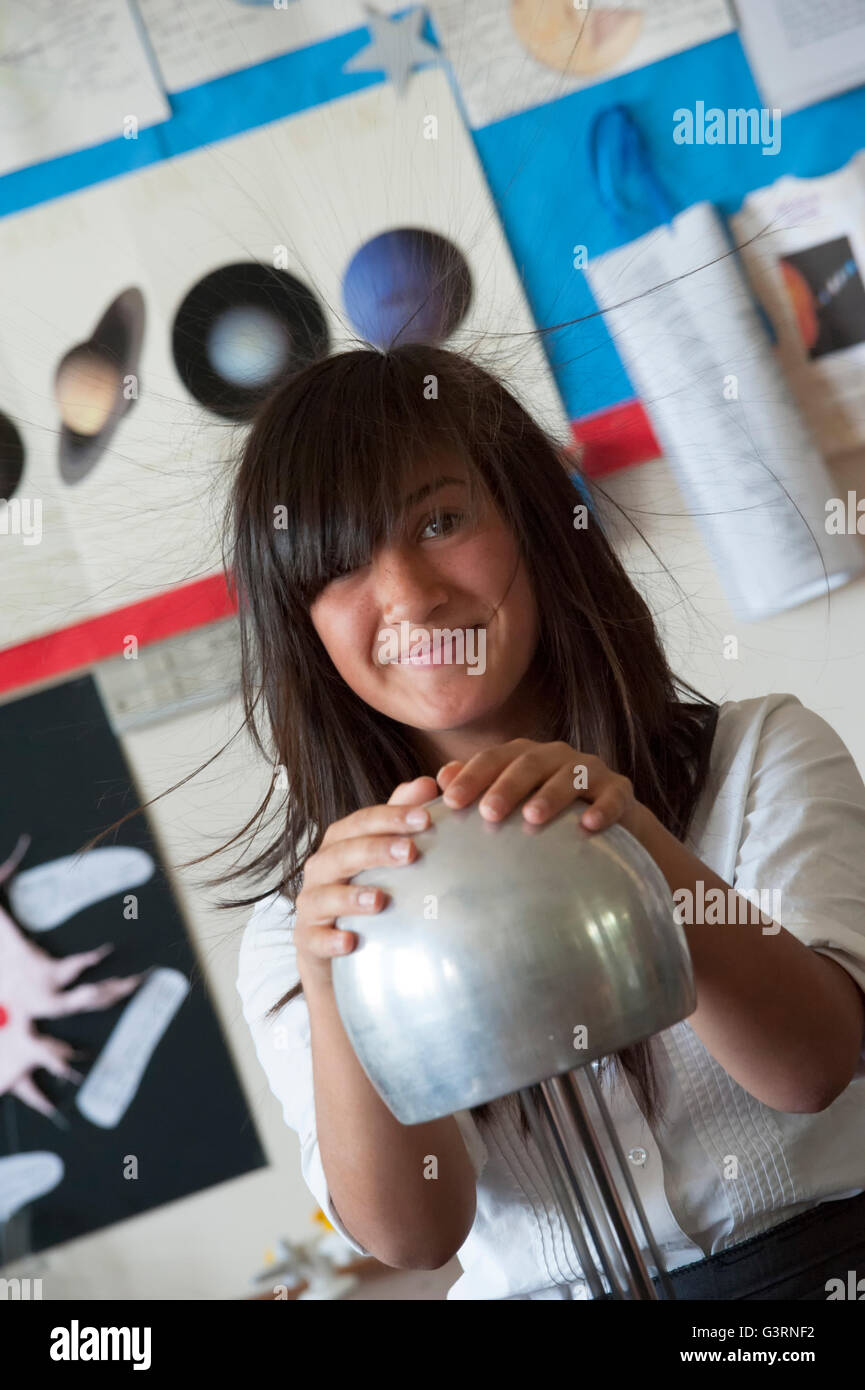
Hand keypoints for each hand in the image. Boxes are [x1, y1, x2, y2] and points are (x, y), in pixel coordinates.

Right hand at [294, 777, 437, 988]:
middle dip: (375, 851)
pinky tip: (351, 942)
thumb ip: (400, 817)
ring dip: (351, 897)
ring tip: (380, 900)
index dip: (392, 816)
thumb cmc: (363, 886)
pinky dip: (330, 939)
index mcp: (340, 842)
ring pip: (324, 896)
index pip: (362, 822)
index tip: (425, 817)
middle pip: (343, 853)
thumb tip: (429, 783)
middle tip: (410, 852)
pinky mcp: (307, 940)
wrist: (334, 945)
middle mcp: (321, 869)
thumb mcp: (382, 851)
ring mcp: (311, 905)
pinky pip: (315, 939)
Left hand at [435, 740, 646, 839]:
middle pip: (529, 763)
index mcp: (524, 756)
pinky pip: (613, 796)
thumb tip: (440, 779)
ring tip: (532, 818)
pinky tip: (589, 826)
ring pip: (570, 776)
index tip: (450, 801)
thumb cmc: (546, 812)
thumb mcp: (511, 800)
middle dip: (507, 786)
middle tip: (488, 812)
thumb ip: (476, 789)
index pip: (493, 759)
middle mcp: (556, 757)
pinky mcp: (619, 790)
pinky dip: (602, 809)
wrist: (605, 820)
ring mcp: (590, 770)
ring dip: (551, 795)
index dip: (472, 776)